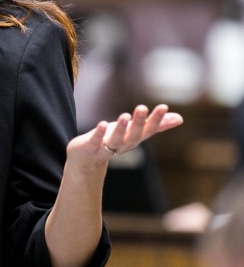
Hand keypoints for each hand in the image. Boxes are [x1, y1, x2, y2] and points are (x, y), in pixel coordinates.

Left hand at [68, 104, 183, 164]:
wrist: (87, 160)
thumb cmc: (113, 141)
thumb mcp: (134, 131)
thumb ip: (155, 125)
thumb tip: (180, 119)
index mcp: (134, 139)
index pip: (147, 129)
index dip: (156, 120)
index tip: (163, 106)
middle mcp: (123, 145)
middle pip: (133, 135)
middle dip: (138, 122)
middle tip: (142, 107)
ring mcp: (106, 148)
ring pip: (115, 140)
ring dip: (120, 129)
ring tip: (125, 115)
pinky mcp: (90, 148)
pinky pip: (95, 141)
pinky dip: (99, 134)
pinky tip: (102, 124)